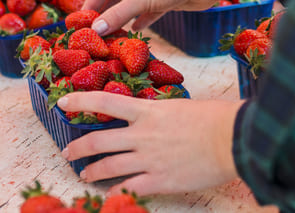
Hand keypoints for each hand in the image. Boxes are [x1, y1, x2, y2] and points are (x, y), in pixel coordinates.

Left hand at [58, 91, 243, 195]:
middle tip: (67, 153)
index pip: (104, 101)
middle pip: (98, 140)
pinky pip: (128, 187)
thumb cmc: (214, 118)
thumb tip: (152, 118)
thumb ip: (159, 113)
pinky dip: (115, 191)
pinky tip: (109, 193)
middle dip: (77, 148)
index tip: (62, 103)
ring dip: (91, 171)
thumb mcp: (180, 106)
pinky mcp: (159, 180)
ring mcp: (148, 158)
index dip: (80, 100)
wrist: (232, 138)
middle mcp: (142, 134)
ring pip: (107, 166)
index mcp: (147, 110)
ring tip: (83, 175)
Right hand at [83, 0, 226, 34]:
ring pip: (132, 6)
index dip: (90, 4)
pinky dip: (140, 21)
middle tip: (94, 35)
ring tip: (111, 38)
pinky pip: (148, 12)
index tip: (80, 23)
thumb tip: (95, 30)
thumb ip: (118, 14)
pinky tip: (134, 33)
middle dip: (106, 14)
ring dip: (122, 20)